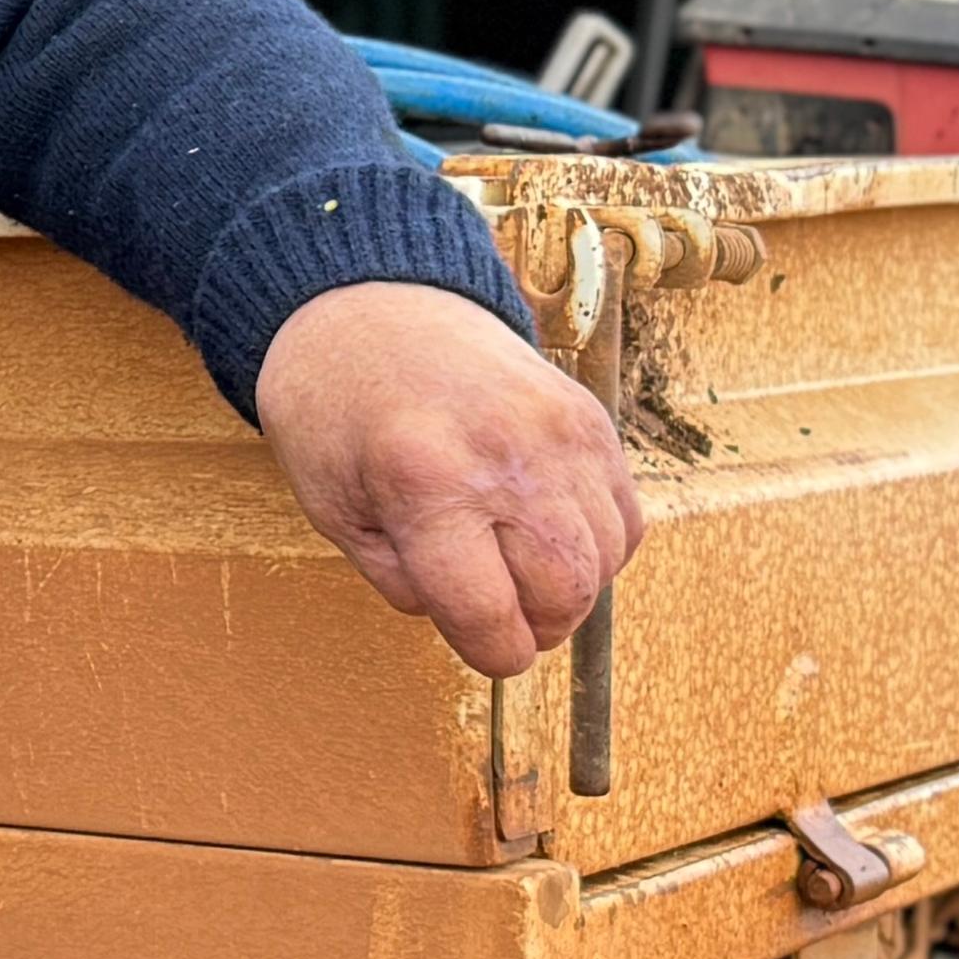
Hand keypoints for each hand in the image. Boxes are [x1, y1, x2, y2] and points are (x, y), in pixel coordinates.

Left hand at [252, 281, 640, 680]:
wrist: (373, 305)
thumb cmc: (337, 412)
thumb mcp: (334, 509)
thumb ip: (403, 582)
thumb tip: (477, 625)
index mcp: (425, 482)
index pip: (488, 613)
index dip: (491, 653)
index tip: (485, 649)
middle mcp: (505, 456)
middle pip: (564, 593)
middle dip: (537, 628)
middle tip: (502, 617)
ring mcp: (560, 433)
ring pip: (603, 560)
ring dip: (569, 589)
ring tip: (517, 571)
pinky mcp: (592, 419)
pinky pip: (624, 517)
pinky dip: (596, 546)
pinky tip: (544, 532)